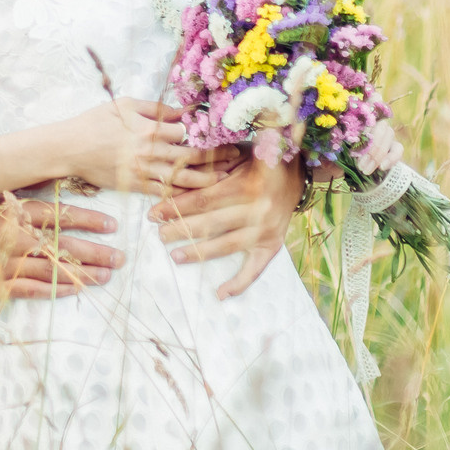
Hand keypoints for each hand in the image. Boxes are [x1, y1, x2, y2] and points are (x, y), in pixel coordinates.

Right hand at [0, 192, 122, 300]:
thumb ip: (11, 192)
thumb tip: (40, 175)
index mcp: (12, 213)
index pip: (59, 216)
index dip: (87, 221)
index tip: (110, 224)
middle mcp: (14, 239)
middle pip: (63, 247)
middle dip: (95, 252)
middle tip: (119, 257)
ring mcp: (7, 264)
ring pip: (53, 271)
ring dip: (82, 274)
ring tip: (105, 276)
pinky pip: (32, 290)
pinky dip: (54, 291)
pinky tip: (75, 291)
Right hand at [59, 98, 226, 198]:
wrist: (69, 148)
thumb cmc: (95, 121)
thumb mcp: (125, 105)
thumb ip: (156, 108)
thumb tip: (184, 110)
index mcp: (150, 129)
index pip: (188, 133)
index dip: (207, 133)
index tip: (224, 133)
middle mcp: (150, 152)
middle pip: (193, 157)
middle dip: (218, 157)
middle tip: (237, 156)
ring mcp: (144, 172)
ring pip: (184, 179)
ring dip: (208, 179)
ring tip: (226, 177)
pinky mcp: (136, 186)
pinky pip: (166, 192)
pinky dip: (184, 193)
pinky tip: (199, 192)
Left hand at [149, 151, 304, 298]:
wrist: (294, 174)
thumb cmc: (255, 162)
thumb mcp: (233, 156)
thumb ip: (208, 168)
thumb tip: (171, 182)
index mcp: (246, 184)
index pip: (202, 200)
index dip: (176, 207)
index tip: (154, 213)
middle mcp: (258, 210)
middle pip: (211, 223)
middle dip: (181, 230)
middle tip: (159, 235)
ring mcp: (266, 230)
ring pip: (227, 245)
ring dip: (199, 253)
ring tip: (175, 256)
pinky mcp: (273, 245)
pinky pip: (256, 268)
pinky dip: (239, 283)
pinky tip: (220, 294)